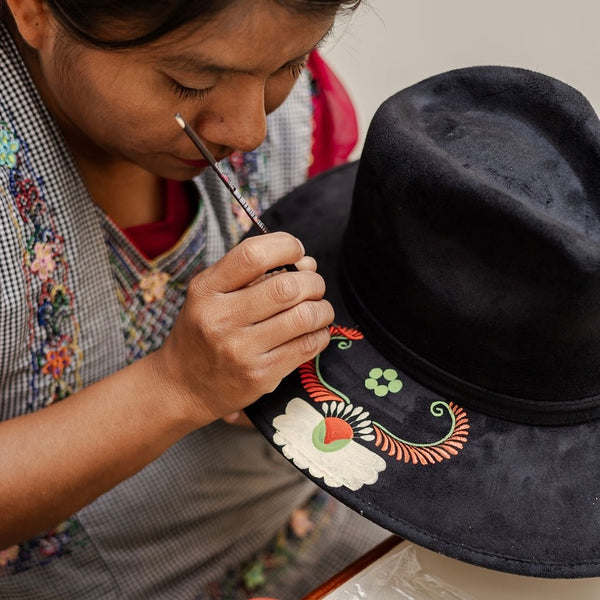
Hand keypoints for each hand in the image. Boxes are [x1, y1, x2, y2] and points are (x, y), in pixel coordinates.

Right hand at [155, 232, 333, 426]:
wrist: (184, 387)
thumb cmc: (204, 332)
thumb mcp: (212, 295)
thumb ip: (254, 274)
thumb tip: (308, 262)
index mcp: (205, 290)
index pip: (252, 256)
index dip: (285, 246)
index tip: (296, 250)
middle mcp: (220, 320)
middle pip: (286, 287)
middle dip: (313, 281)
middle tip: (314, 285)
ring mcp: (240, 351)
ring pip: (303, 317)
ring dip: (322, 308)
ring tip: (318, 309)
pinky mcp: (260, 375)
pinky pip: (307, 346)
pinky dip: (321, 333)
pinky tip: (314, 331)